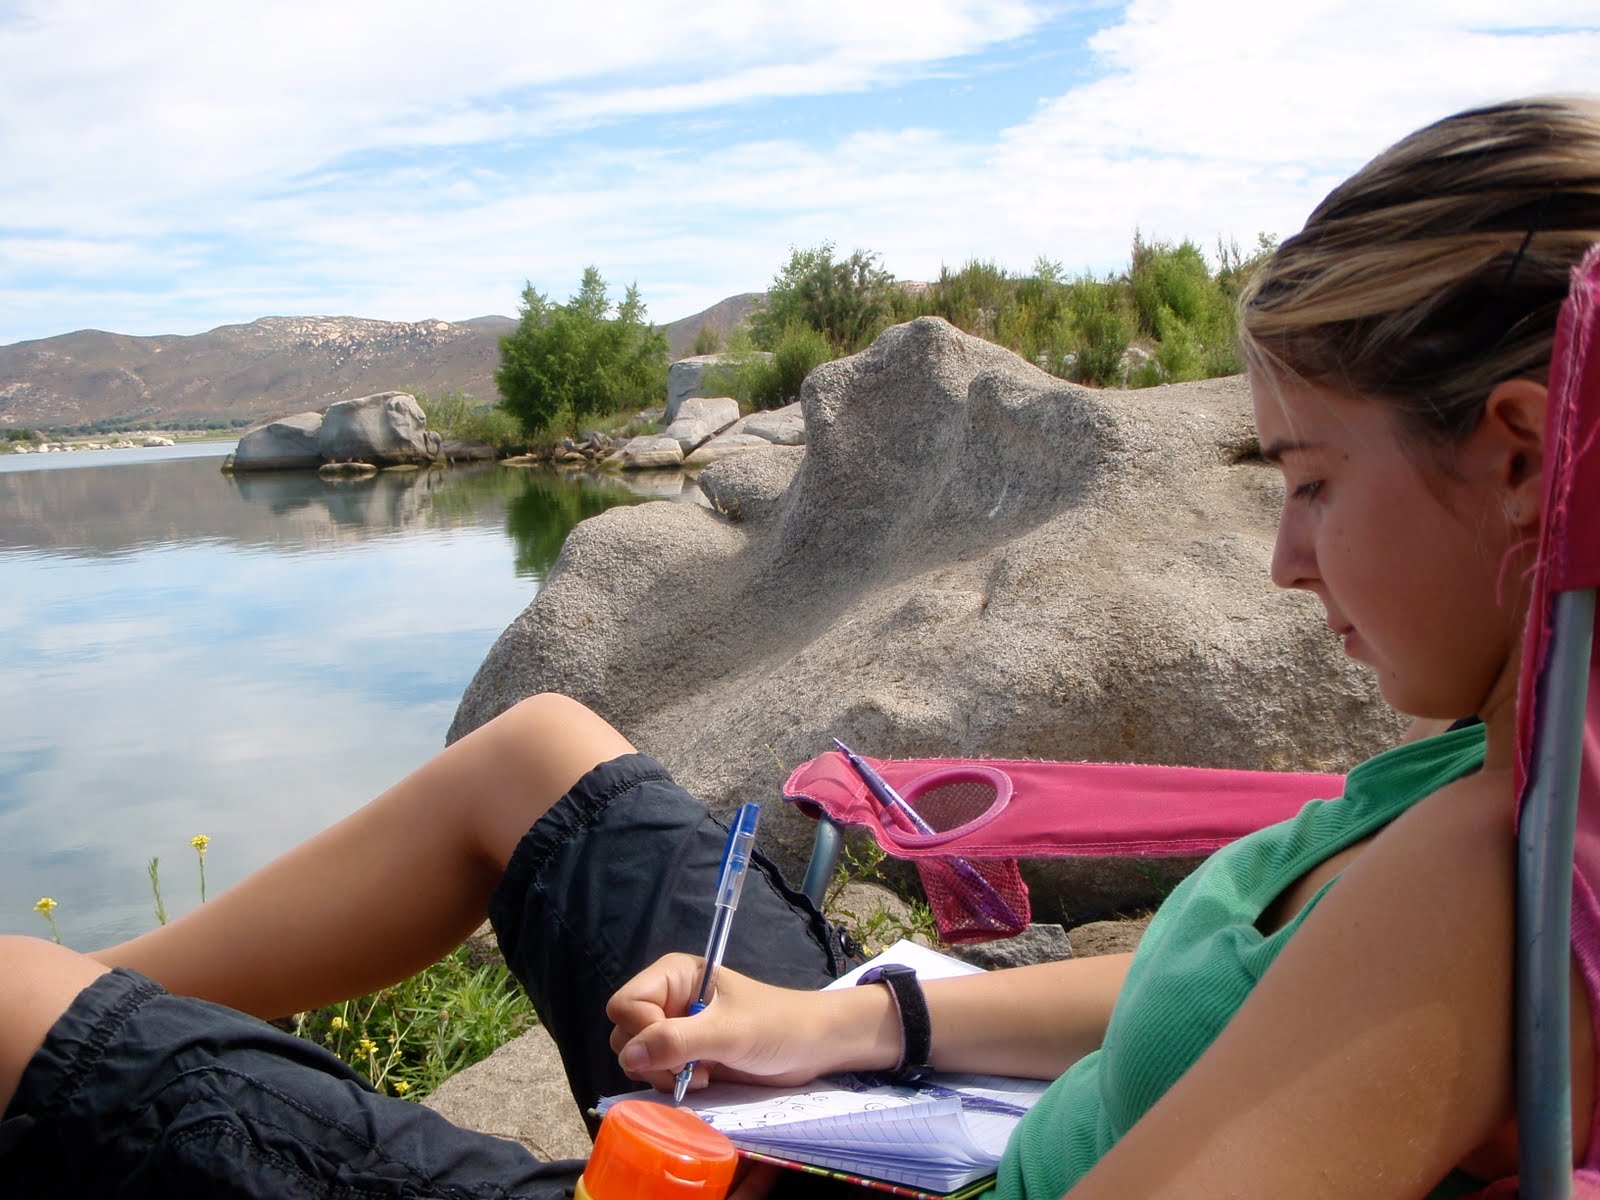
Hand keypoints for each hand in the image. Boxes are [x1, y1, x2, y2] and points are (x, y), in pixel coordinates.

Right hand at [606, 953, 836, 1094]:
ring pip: (636, 1058)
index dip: (643, 1031)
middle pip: (624, 1033)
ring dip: (663, 1074)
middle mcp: (668, 999)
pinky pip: (654, 1073)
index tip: (678, 1048)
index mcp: (673, 976)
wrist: (810, 1046)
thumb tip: (627, 1056)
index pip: (625, 1004)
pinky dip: (672, 1083)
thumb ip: (676, 1041)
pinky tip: (703, 1080)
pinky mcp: (684, 1054)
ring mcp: (674, 1028)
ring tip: (701, 1074)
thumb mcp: (727, 1032)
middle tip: (689, 1067)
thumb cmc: (774, 1026)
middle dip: (652, 1058)